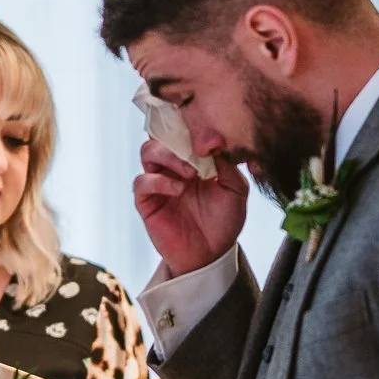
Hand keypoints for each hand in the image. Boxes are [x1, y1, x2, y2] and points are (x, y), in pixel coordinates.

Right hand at [134, 137, 248, 275]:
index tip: (208, 132)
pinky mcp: (147, 202)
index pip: (183, 130)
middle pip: (161, 134)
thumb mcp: (236, 189)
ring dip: (168, 157)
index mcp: (193, 159)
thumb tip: (216, 143)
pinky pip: (142, 182)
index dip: (189, 124)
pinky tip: (178, 189)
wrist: (212, 254)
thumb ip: (228, 165)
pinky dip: (158, 181)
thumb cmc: (224, 221)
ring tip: (189, 173)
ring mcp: (158, 182)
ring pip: (148, 152)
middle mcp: (173, 166)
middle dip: (178, 138)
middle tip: (197, 152)